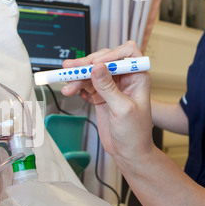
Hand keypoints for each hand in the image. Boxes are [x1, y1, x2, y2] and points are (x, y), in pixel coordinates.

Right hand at [62, 41, 154, 164]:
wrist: (128, 152)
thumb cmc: (135, 133)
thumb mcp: (122, 109)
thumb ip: (108, 87)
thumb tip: (97, 67)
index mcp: (137, 77)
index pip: (126, 53)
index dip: (110, 55)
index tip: (94, 65)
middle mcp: (124, 78)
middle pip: (103, 61)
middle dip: (86, 65)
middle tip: (70, 69)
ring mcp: (110, 86)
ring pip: (91, 73)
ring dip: (77, 77)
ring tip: (67, 87)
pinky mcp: (100, 95)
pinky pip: (85, 85)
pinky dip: (76, 87)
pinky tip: (71, 91)